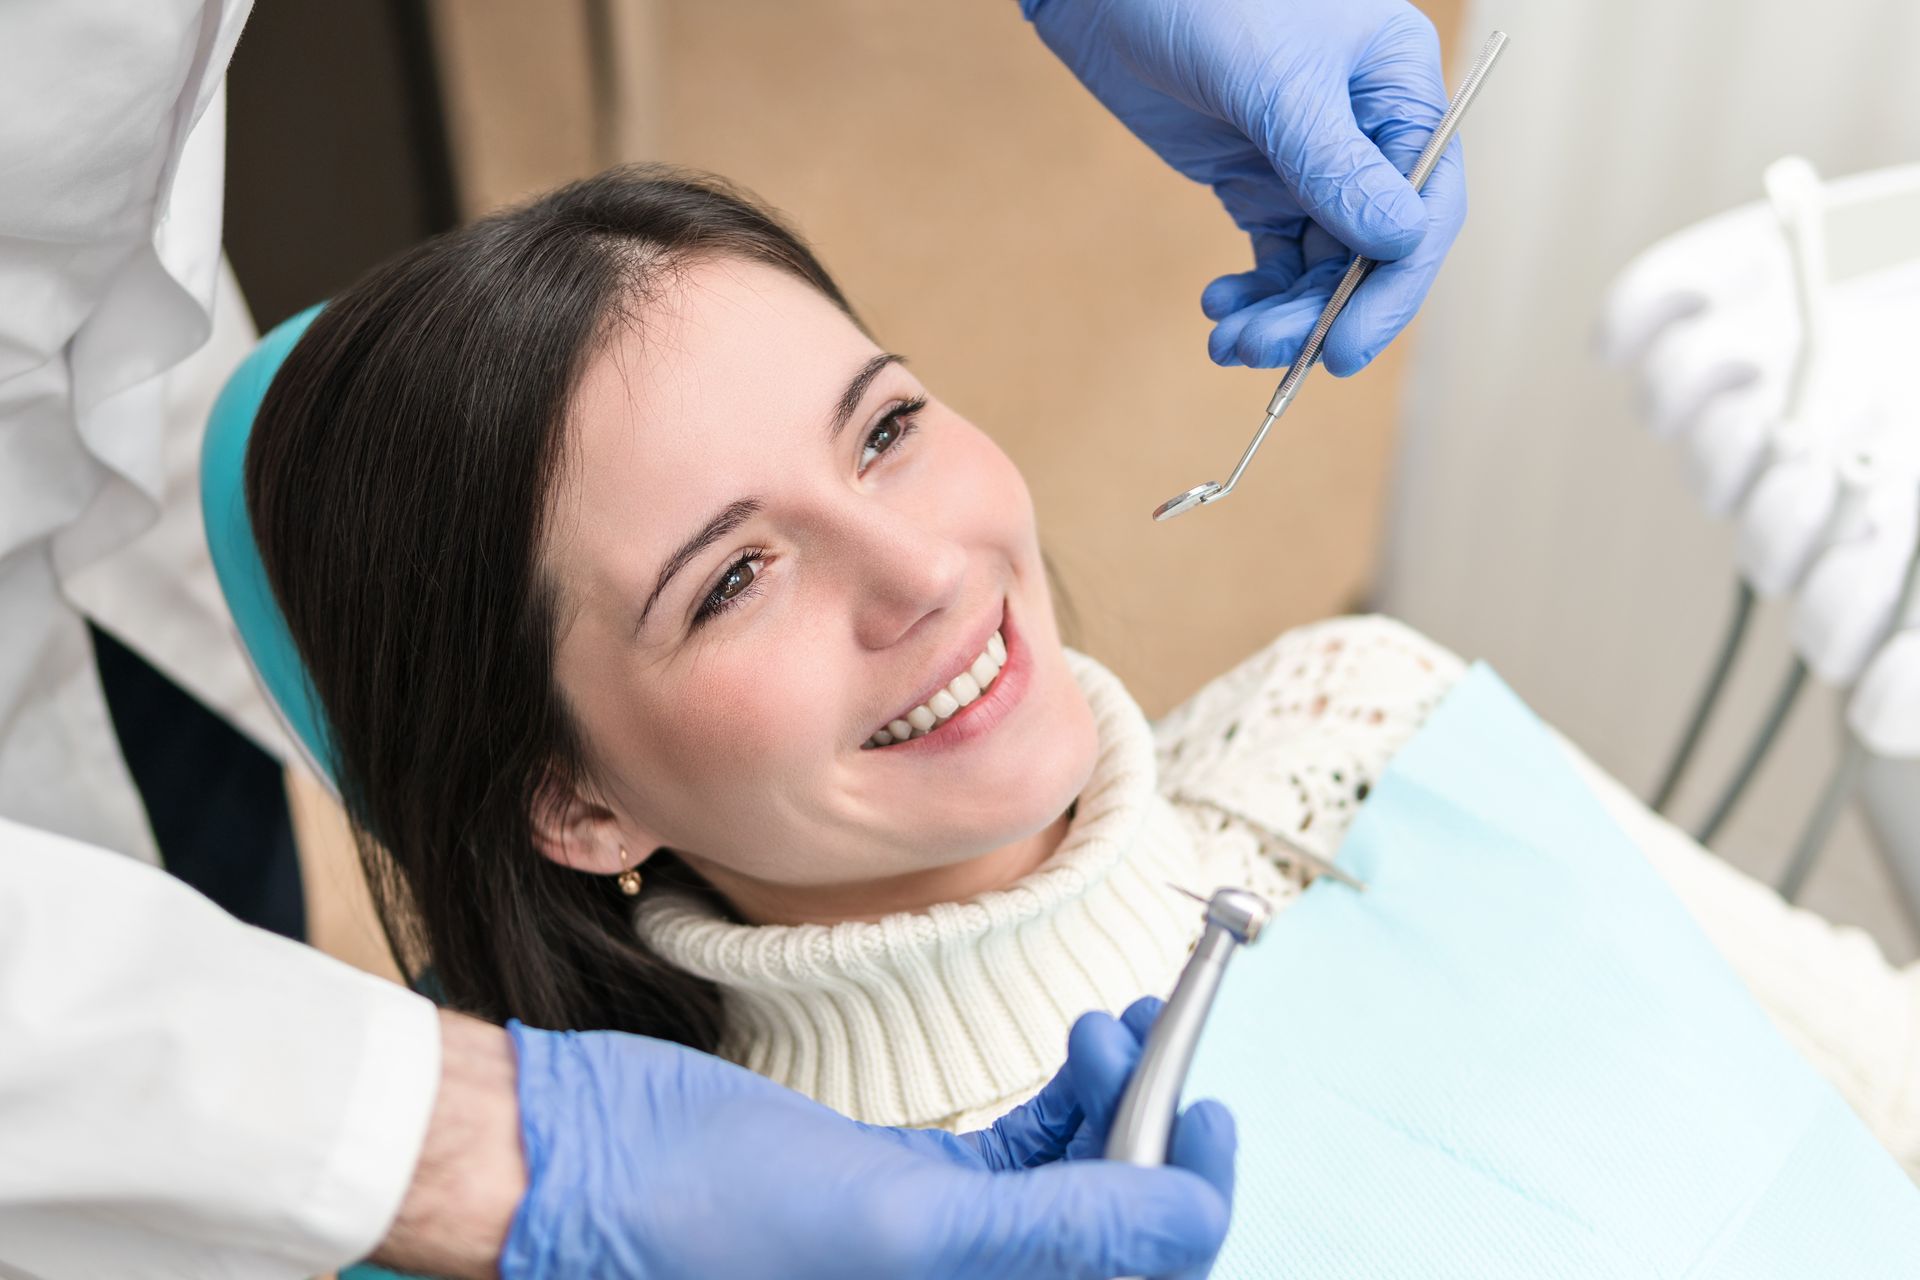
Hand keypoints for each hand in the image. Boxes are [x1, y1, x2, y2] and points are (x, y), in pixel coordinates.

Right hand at [503, 997, 1234, 1279]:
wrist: (579, 1166)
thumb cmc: (710, 1215)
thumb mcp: (907, 1228)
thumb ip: (1062, 1231)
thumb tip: (1196, 1214)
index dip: (1188, 1199)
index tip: (1204, 1109)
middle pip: (1114, 1231)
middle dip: (1147, 1132)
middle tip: (1142, 1042)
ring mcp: (937, 1252)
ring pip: (1074, 1186)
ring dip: (1108, 1103)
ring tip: (1105, 1024)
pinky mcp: (904, 1195)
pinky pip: (1020, 1163)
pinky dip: (1058, 1104)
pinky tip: (1068, 1054)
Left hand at [1024, 0, 1463, 372]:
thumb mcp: (1275, 82)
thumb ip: (1335, 166)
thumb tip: (1401, 244)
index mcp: (1400, 90)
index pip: (1426, 206)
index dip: (1393, 287)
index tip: (1347, 347)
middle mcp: (1368, 132)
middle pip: (1371, 253)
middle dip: (1322, 312)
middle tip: (1267, 353)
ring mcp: (1312, 161)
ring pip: (1320, 267)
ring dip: (1282, 315)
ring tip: (1229, 342)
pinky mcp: (1258, 179)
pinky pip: (1274, 259)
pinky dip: (1254, 294)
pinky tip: (1220, 308)